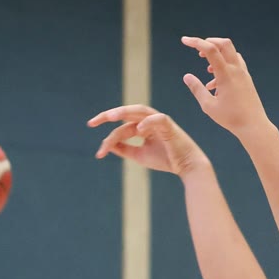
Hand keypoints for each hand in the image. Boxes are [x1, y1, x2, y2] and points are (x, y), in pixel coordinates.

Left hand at [89, 106, 207, 175]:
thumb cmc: (165, 159)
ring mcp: (159, 121)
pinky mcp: (169, 126)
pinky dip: (148, 123)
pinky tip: (138, 131)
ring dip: (124, 112)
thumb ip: (124, 149)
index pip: (121, 128)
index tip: (99, 153)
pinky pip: (158, 119)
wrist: (186, 167)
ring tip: (110, 117)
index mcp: (143, 126)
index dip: (108, 139)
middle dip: (109, 115)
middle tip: (93, 122)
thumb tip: (107, 145)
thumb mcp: (139, 155)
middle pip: (127, 113)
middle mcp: (149, 121)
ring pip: (139, 111)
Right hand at [180, 36, 270, 140]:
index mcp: (226, 74)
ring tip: (207, 71)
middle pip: (224, 44)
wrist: (253, 125)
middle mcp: (236, 70)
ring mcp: (243, 73)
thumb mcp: (208, 105)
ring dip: (217, 56)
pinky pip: (234, 64)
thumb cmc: (230, 118)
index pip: (210, 49)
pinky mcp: (246, 79)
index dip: (196, 42)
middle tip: (198, 50)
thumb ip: (196, 89)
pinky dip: (223, 66)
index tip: (184, 40)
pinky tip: (215, 83)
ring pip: (230, 53)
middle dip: (209, 42)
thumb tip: (186, 76)